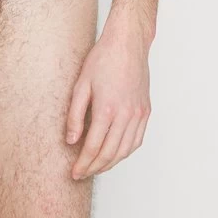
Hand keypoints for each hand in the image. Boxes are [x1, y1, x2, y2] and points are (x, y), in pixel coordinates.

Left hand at [65, 19, 151, 179]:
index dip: (83, 164)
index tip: (74, 173)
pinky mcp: (146, 112)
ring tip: (96, 167)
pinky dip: (125, 152)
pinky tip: (115, 154)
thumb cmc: (103, 59)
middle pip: (110, 154)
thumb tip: (71, 140)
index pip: (93, 147)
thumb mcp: (81, 84)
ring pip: (125, 151)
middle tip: (82, 174)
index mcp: (107, 109)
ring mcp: (138, 114)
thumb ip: (75, 115)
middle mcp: (126, 115)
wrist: (128, 44)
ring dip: (110, 163)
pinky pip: (137, 141)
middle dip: (94, 168)